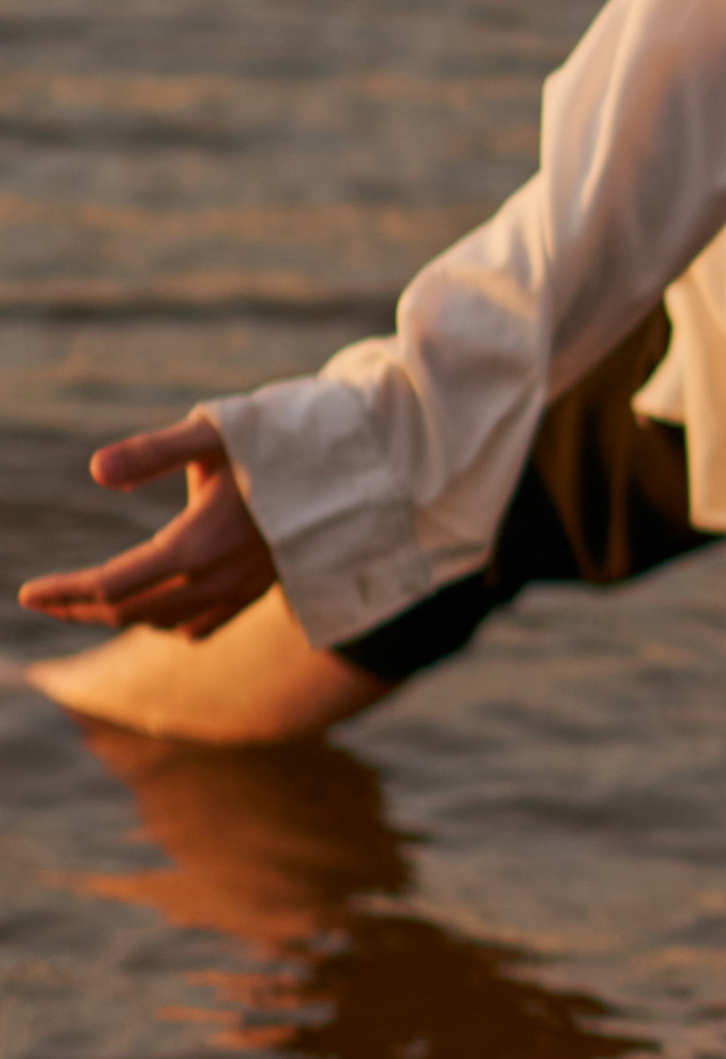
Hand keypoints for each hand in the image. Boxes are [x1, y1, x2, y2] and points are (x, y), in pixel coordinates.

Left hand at [16, 415, 279, 639]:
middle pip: (130, 613)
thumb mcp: (214, 432)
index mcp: (198, 544)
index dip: (65, 592)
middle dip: (79, 608)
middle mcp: (219, 579)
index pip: (112, 586)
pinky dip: (164, 623)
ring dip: (118, 618)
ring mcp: (244, 591)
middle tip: (42, 600)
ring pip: (164, 623)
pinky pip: (202, 626)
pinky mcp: (262, 592)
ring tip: (84, 603)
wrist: (359, 466)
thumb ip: (152, 452)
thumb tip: (96, 472)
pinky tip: (151, 611)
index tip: (27, 594)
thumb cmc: (282, 439)